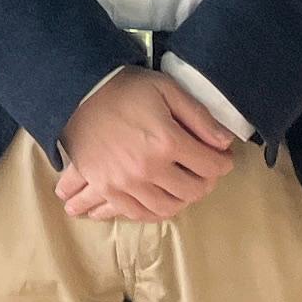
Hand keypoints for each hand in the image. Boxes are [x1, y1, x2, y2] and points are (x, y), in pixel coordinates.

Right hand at [56, 67, 238, 223]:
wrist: (76, 94)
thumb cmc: (124, 89)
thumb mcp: (166, 89)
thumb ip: (199, 116)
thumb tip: (225, 143)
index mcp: (166, 141)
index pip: (210, 165)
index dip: (223, 162)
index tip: (223, 158)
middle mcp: (149, 168)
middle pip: (192, 190)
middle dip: (206, 182)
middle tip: (205, 172)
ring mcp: (126, 183)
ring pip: (167, 207)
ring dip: (182, 200)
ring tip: (183, 186)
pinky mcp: (107, 189)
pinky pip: (137, 213)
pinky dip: (153, 212)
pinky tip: (159, 201)